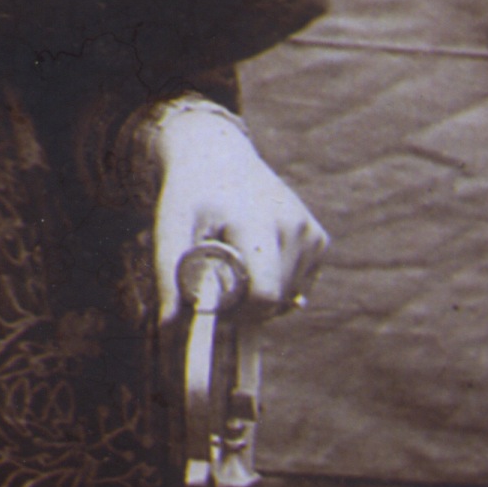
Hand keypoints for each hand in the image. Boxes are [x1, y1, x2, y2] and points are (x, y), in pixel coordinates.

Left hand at [147, 98, 327, 317]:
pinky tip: (255, 263)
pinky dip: (275, 288)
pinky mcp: (319, 239)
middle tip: (218, 288)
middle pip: (275, 302)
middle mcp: (292, 225)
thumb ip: (168, 277)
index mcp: (257, 222)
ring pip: (287, 299)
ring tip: (234, 268)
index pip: (263, 294)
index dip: (237, 314)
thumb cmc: (190, 198)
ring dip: (259, 299)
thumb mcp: (170, 230)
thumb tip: (168, 328)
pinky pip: (297, 288)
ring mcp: (310, 231)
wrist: (219, 158)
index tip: (213, 305)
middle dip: (245, 309)